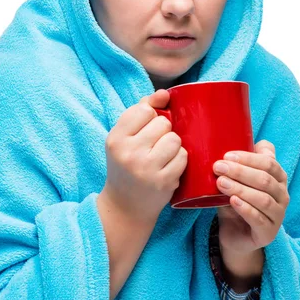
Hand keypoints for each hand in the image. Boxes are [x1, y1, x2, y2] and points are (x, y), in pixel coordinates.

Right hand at [103, 89, 187, 225]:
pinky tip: (168, 167)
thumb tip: (164, 93)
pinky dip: (179, 160)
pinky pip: (183, 157)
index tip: (145, 130)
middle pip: (163, 123)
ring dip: (173, 146)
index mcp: (116, 138)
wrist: (124, 205)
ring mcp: (147, 168)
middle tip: (153, 146)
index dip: (150, 117)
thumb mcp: (124, 137)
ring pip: (176, 139)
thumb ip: (141, 111)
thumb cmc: (126, 164)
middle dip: (163, 132)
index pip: (144, 110)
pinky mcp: (163, 182)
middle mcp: (129, 153)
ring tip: (162, 156)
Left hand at [213, 140, 289, 255]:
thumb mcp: (236, 180)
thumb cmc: (235, 201)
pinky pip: (259, 219)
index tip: (226, 155)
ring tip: (221, 183)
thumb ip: (238, 163)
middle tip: (218, 167)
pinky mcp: (269, 233)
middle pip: (265, 179)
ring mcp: (278, 215)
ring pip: (263, 199)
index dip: (248, 158)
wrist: (235, 235)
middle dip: (240, 171)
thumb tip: (225, 139)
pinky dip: (245, 208)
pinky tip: (233, 201)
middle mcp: (282, 195)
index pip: (269, 163)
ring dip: (241, 189)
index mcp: (278, 178)